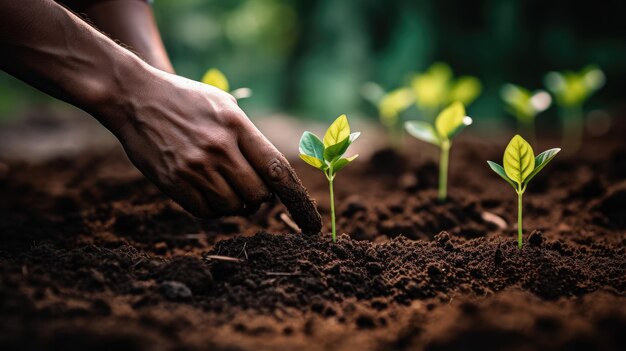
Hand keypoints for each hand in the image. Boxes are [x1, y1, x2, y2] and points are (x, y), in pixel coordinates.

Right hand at [109, 70, 321, 233]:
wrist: (133, 97)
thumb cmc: (185, 100)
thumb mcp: (224, 106)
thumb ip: (249, 138)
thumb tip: (272, 178)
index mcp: (236, 126)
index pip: (277, 170)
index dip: (299, 201)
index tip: (313, 226)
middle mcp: (219, 148)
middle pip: (258, 195)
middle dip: (259, 198)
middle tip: (248, 188)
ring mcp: (194, 167)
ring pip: (232, 207)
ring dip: (234, 204)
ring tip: (222, 184)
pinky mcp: (173, 181)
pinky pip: (205, 212)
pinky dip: (211, 208)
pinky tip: (205, 190)